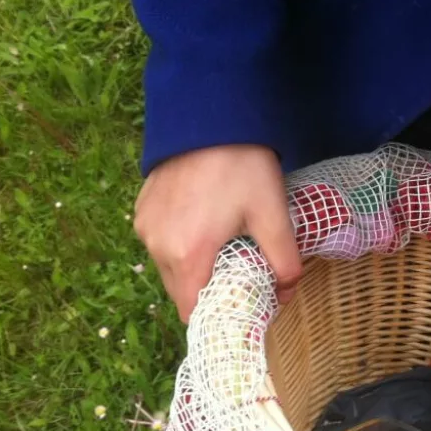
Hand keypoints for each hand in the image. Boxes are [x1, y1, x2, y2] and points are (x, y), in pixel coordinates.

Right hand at [134, 145, 301, 322]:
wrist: (212, 115)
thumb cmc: (244, 167)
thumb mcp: (273, 216)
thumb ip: (284, 262)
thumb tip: (288, 294)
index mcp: (187, 254)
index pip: (193, 312)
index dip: (218, 315)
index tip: (241, 308)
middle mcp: (156, 245)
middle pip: (182, 292)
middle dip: (211, 292)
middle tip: (242, 276)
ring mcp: (145, 226)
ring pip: (170, 268)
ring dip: (195, 268)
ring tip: (226, 248)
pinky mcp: (142, 208)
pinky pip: (160, 242)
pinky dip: (181, 245)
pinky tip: (207, 226)